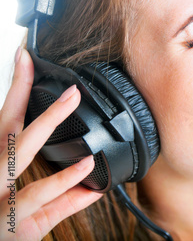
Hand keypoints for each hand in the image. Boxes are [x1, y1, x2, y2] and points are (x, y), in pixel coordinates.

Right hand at [0, 48, 102, 239]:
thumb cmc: (4, 230)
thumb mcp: (32, 213)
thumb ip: (62, 198)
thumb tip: (95, 186)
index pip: (6, 121)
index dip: (16, 88)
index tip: (26, 56)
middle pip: (9, 131)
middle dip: (30, 98)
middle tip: (66, 84)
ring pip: (17, 156)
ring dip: (44, 126)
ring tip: (71, 101)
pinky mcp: (8, 224)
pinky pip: (37, 199)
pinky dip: (64, 184)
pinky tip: (87, 170)